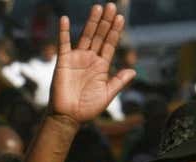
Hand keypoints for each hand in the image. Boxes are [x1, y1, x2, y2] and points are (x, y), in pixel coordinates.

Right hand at [48, 4, 134, 125]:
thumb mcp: (107, 95)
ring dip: (92, 22)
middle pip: (100, 36)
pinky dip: (63, 31)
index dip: (115, 31)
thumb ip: (119, 82)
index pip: (110, 44)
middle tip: (112, 6)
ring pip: (86, 36)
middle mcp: (90, 59)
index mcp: (101, 66)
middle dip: (106, 21)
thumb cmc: (87, 108)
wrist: (68, 117)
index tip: (121, 18)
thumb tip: (133, 71)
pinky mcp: (63, 62)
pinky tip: (64, 19)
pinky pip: (63, 44)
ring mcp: (76, 59)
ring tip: (98, 7)